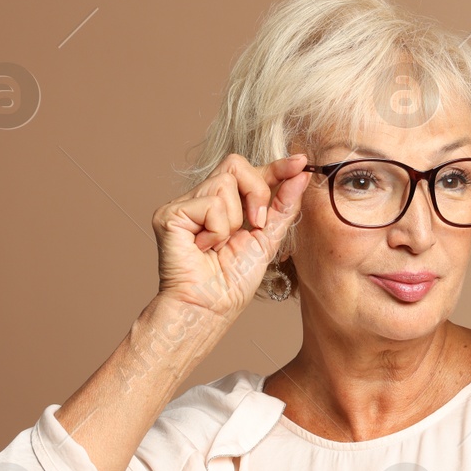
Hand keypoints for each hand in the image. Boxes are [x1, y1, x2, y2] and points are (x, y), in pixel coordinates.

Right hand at [152, 152, 310, 320]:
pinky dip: (217, 230)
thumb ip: (283, 206)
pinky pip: (210, 203)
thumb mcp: (267, 238)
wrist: (210, 307)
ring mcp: (183, 205)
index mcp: (224, 204)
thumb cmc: (233, 282)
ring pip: (225, 182)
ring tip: (221, 244)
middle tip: (255, 225)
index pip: (250, 172)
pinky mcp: (169, 213)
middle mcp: (201, 199)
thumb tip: (301, 173)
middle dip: (257, 192)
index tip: (300, 162)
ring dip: (234, 219)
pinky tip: (205, 248)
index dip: (276, 165)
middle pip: (236, 164)